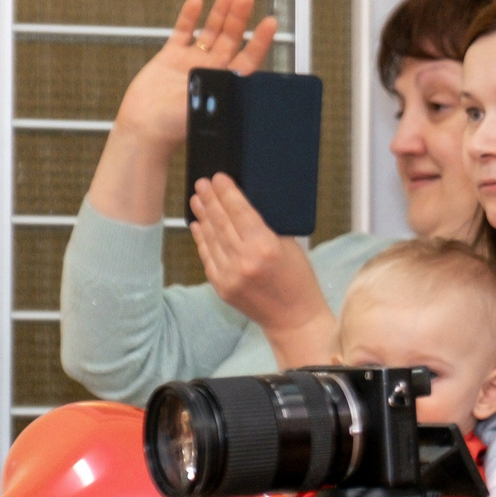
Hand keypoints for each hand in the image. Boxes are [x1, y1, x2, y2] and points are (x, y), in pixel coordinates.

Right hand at [114, 0, 277, 149]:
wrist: (144, 129)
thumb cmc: (177, 127)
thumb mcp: (209, 108)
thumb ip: (226, 89)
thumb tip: (246, 76)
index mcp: (225, 84)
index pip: (248, 58)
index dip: (260, 40)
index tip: (271, 22)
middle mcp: (212, 70)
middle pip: (231, 38)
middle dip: (239, 17)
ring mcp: (191, 61)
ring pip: (210, 31)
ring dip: (220, 12)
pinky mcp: (170, 57)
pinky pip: (182, 32)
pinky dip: (189, 17)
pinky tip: (197, 0)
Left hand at [190, 174, 334, 357]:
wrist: (293, 318)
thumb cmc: (298, 280)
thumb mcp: (290, 246)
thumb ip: (265, 228)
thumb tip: (241, 207)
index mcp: (266, 247)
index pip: (240, 211)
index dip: (227, 192)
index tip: (218, 177)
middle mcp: (245, 260)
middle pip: (221, 222)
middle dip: (210, 199)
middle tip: (202, 183)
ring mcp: (230, 275)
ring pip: (211, 238)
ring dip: (202, 216)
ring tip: (197, 199)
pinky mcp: (221, 287)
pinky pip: (207, 257)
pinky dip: (201, 239)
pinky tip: (198, 225)